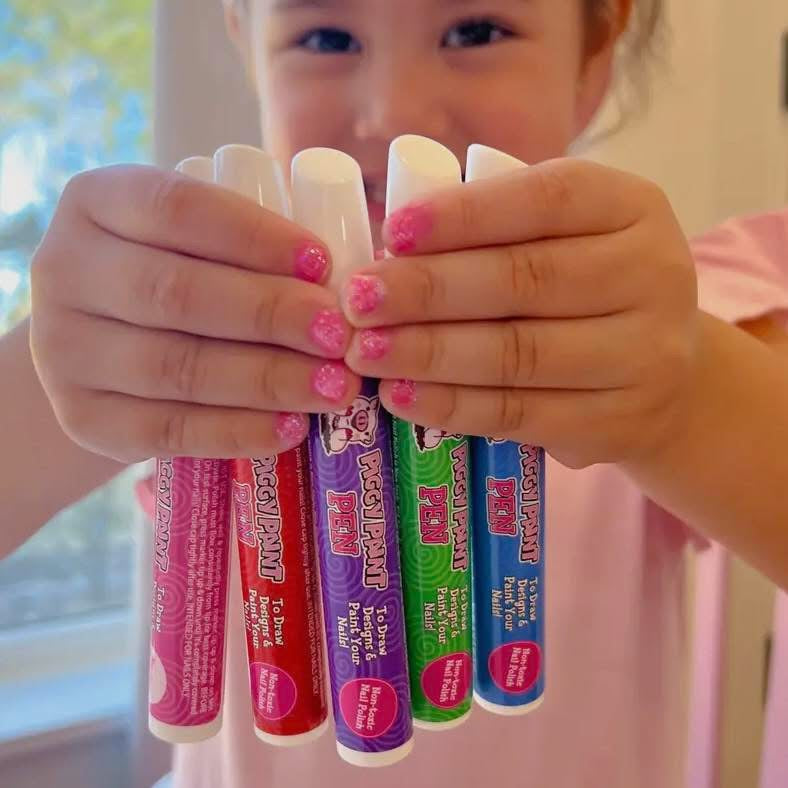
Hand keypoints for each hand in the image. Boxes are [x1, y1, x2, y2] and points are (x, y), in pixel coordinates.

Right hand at [30, 165, 359, 461]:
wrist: (105, 347)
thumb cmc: (177, 275)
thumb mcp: (196, 241)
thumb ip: (250, 247)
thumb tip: (350, 286)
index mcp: (98, 202)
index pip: (178, 209)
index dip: (256, 237)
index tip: (324, 263)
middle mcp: (63, 271)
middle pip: (176, 295)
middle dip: (270, 315)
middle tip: (339, 335)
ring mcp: (63, 351)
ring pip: (174, 368)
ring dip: (266, 380)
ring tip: (334, 388)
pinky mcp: (82, 418)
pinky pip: (164, 431)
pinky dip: (236, 431)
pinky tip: (291, 428)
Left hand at [343, 159, 698, 468]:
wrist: (668, 376)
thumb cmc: (591, 290)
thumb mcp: (568, 238)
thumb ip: (499, 231)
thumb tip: (391, 250)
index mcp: (633, 208)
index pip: (546, 199)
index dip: (464, 215)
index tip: (392, 232)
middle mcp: (654, 276)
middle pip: (525, 280)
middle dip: (428, 290)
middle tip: (358, 300)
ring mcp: (644, 356)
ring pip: (518, 353)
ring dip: (429, 353)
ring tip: (365, 351)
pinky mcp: (618, 423)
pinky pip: (521, 414)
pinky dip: (452, 406)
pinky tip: (401, 396)